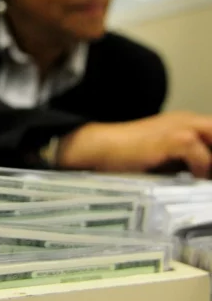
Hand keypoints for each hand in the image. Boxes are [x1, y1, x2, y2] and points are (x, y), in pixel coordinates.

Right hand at [57, 111, 211, 177]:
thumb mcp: (159, 156)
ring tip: (202, 180)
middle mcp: (186, 120)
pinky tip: (190, 180)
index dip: (211, 155)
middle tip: (205, 175)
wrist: (100, 147)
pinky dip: (201, 169)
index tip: (206, 173)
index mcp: (183, 122)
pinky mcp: (174, 138)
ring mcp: (181, 127)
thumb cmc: (123, 155)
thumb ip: (180, 162)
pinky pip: (202, 155)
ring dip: (210, 165)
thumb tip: (198, 177)